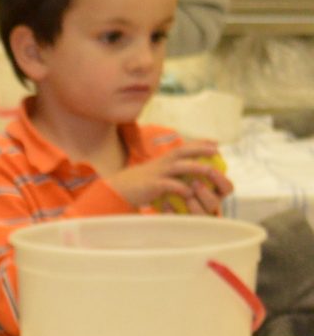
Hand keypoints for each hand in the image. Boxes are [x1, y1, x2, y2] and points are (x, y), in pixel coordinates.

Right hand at [105, 142, 230, 213]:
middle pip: (183, 151)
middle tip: (216, 151)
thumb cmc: (142, 182)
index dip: (200, 143)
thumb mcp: (158, 170)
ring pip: (179, 166)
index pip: (185, 146)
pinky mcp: (153, 185)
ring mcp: (158, 173)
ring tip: (209, 170)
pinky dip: (180, 188)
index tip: (215, 143)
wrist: (120, 189)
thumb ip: (173, 167)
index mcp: (165, 159)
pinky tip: (189, 192)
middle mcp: (163, 163)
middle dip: (201, 149)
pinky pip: (168, 185)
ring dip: (195, 167)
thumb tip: (190, 169)